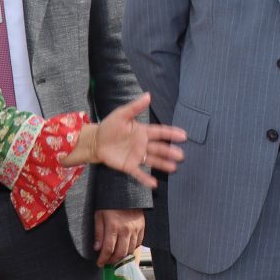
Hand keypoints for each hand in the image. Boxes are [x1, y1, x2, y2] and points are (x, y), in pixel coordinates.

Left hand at [70, 95, 184, 186]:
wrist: (96, 141)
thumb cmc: (109, 126)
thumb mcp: (121, 114)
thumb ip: (135, 107)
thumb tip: (148, 95)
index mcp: (143, 132)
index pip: (160, 133)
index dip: (172, 134)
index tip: (183, 136)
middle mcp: (143, 145)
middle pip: (159, 148)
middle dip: (170, 152)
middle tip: (181, 156)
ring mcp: (137, 156)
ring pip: (153, 161)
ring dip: (163, 164)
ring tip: (174, 168)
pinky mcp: (129, 166)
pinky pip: (139, 173)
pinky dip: (146, 178)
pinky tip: (154, 183)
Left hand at [94, 208, 145, 267]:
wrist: (126, 192)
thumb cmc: (110, 203)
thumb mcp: (99, 215)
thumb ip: (98, 232)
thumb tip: (97, 248)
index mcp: (113, 226)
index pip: (108, 249)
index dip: (103, 259)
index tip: (100, 263)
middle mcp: (126, 230)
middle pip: (120, 253)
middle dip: (112, 261)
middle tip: (107, 261)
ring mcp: (135, 229)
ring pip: (130, 250)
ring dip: (122, 256)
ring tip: (115, 255)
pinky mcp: (142, 227)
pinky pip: (138, 243)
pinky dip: (131, 248)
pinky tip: (125, 247)